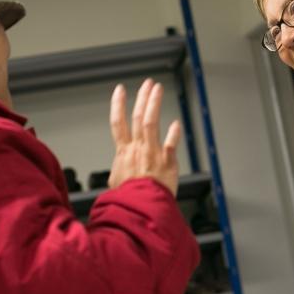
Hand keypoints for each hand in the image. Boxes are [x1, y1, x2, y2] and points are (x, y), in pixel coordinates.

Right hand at [108, 79, 181, 194]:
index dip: (118, 105)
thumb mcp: (116, 185)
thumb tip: (116, 176)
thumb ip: (119, 175)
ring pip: (151, 123)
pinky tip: (177, 124)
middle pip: (138, 117)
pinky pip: (171, 144)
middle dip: (142, 98)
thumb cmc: (129, 200)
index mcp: (123, 154)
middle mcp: (137, 150)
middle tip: (147, 84)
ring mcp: (152, 154)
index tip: (120, 91)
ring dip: (154, 104)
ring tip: (158, 90)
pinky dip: (174, 133)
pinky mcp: (167, 162)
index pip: (117, 123)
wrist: (140, 209)